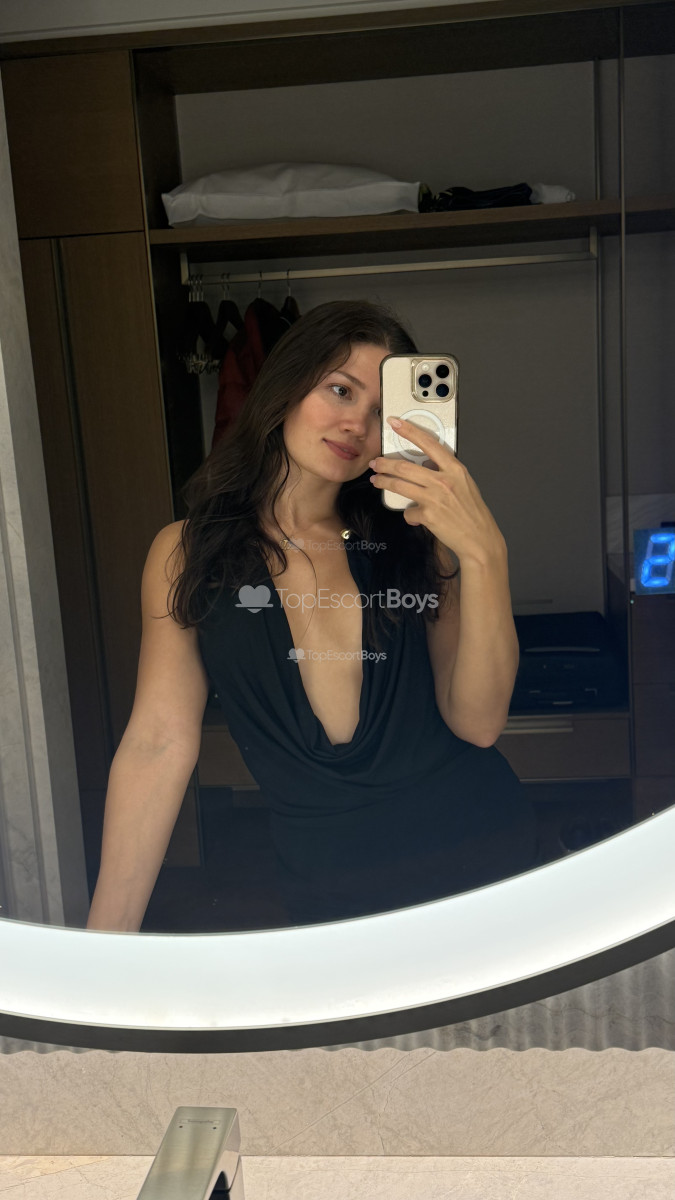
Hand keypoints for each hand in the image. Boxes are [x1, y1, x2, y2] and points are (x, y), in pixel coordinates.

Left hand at [368, 416, 506, 566]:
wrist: (479, 538)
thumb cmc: (472, 512)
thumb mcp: (464, 484)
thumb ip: (445, 473)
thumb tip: (425, 468)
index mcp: (455, 469)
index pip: (429, 443)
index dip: (410, 431)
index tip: (395, 422)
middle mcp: (444, 481)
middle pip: (405, 467)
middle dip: (385, 464)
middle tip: (375, 463)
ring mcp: (435, 498)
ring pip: (400, 486)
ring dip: (384, 482)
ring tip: (376, 481)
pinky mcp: (428, 515)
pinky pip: (409, 512)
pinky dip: (409, 515)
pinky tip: (415, 517)